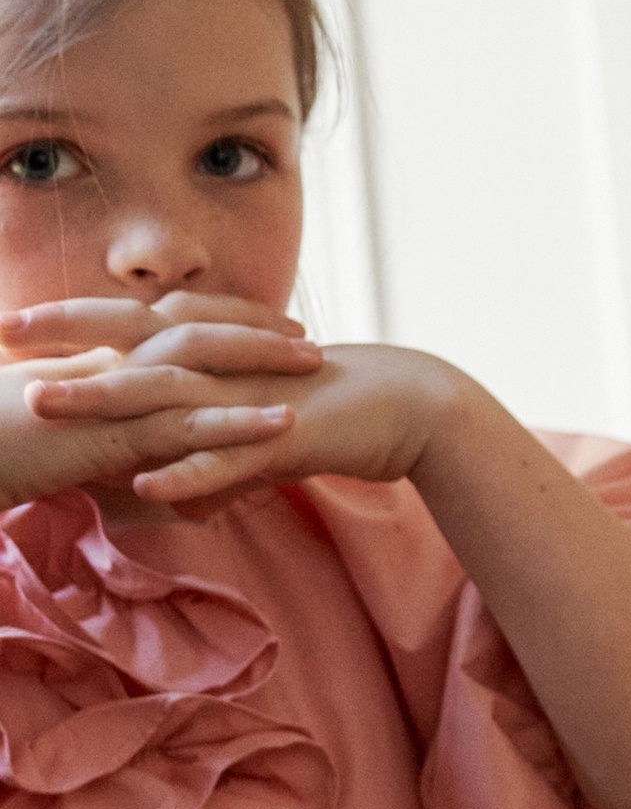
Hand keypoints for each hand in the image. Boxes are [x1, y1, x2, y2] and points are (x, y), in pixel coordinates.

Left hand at [13, 305, 462, 513]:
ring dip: (103, 400)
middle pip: (131, 345)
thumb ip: (203, 455)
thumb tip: (162, 488)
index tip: (11, 320)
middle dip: (64, 336)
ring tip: (45, 406)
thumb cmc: (334, 411)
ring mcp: (250, 397)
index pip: (129, 325)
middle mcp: (225, 364)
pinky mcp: (284, 436)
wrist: (412, 406)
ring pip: (166, 398)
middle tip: (2, 327)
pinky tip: (147, 486)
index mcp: (216, 352)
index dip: (70, 319)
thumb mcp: (255, 428)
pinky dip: (188, 472)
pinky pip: (228, 458)